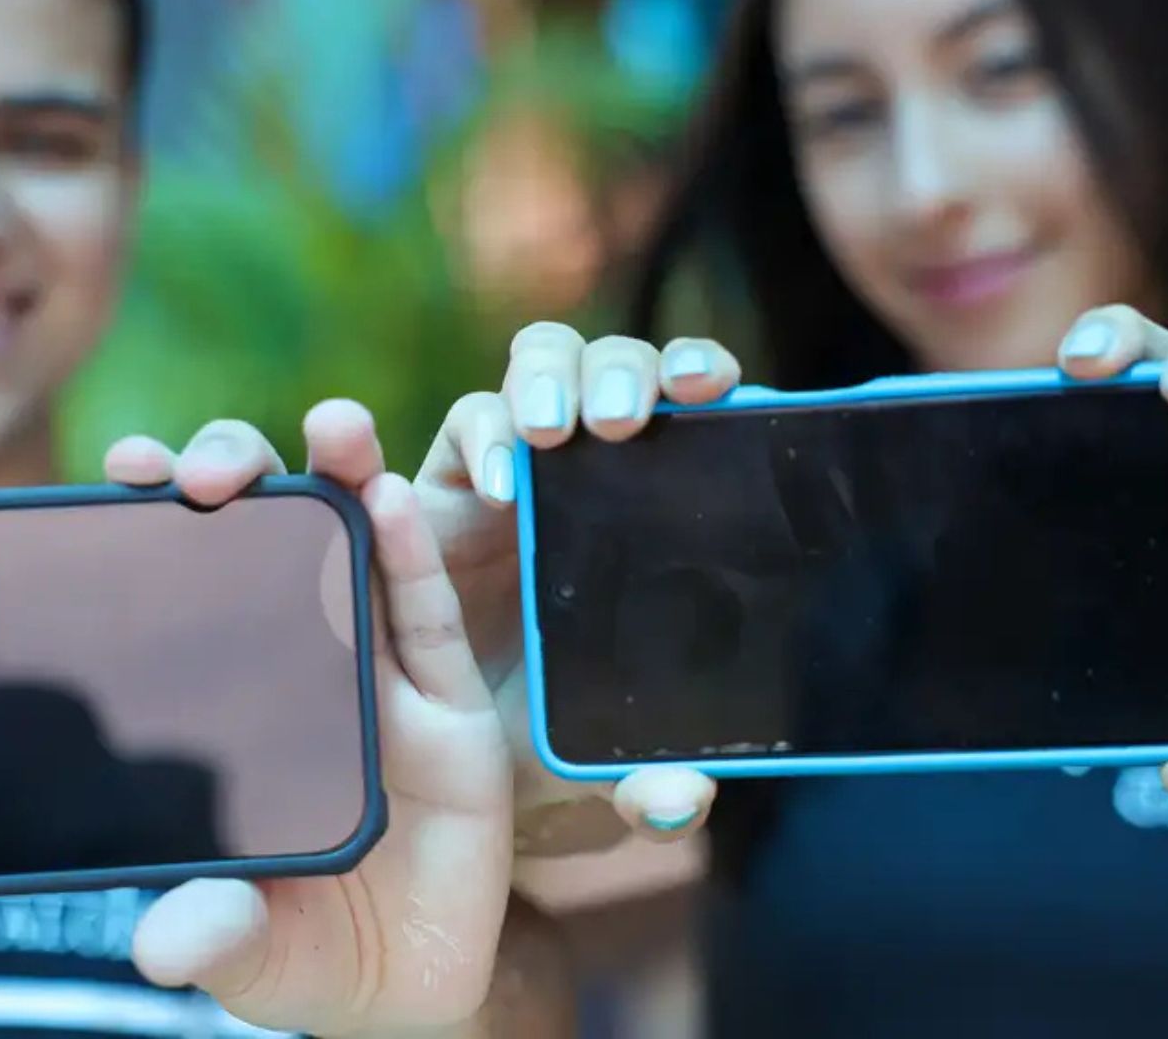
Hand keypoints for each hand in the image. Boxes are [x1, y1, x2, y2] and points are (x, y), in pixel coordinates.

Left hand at [120, 403, 513, 1035]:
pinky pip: (430, 619)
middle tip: (209, 471)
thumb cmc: (307, 950)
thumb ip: (215, 933)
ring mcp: (380, 680)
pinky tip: (390, 500)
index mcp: (230, 705)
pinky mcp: (450, 706)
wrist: (414, 990)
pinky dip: (413, 558)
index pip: (188, 589)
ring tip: (331, 427)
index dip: (159, 521)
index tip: (124, 470)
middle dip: (243, 478)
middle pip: (271, 541)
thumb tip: (163, 946)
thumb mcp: (249, 951)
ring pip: (361, 555)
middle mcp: (303, 670)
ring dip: (345, 479)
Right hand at [414, 323, 738, 851]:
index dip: (706, 380)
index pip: (696, 416)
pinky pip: (461, 421)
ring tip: (549, 432)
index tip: (722, 392)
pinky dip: (475, 434)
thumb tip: (682, 803)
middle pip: (618, 367)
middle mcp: (592, 469)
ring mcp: (516, 463)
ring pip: (541, 364)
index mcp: (660, 510)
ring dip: (549, 378)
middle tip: (624, 422)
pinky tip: (491, 482)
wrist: (446, 761)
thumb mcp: (603, 766)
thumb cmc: (548, 738)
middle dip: (627, 372)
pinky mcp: (444, 477)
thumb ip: (645, 784)